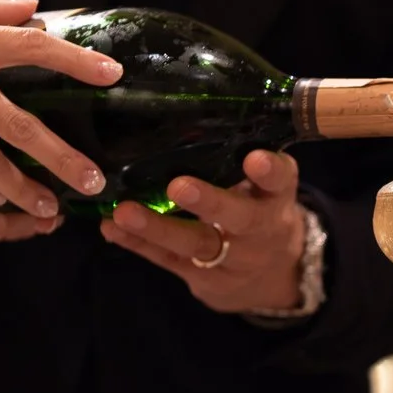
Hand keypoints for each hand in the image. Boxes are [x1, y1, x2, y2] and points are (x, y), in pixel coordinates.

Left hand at [100, 149, 309, 313]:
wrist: (274, 274)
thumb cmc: (259, 209)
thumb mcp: (265, 186)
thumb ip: (238, 158)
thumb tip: (186, 113)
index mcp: (276, 197)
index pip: (280, 181)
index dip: (269, 171)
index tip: (255, 159)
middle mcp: (261, 230)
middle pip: (240, 218)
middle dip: (210, 202)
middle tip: (179, 186)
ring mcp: (234, 259)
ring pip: (198, 244)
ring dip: (159, 228)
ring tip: (124, 212)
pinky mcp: (206, 279)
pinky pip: (169, 261)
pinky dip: (138, 244)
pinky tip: (111, 228)